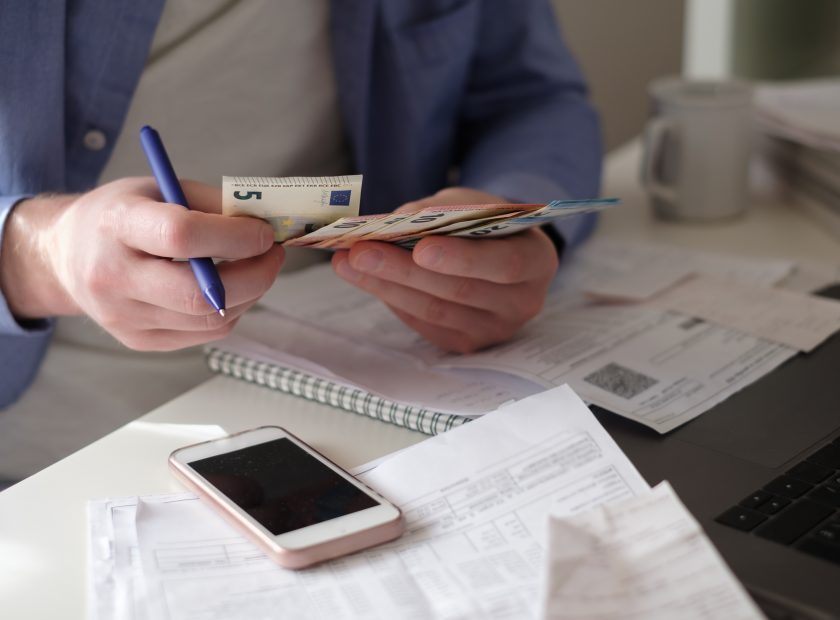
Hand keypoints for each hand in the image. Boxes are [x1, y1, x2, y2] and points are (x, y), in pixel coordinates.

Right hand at [0, 178, 282, 350]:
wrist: (67, 256)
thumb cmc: (121, 215)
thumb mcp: (159, 188)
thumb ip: (212, 203)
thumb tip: (266, 222)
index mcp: (115, 225)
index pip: (180, 236)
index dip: (234, 237)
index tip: (264, 233)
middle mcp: (113, 277)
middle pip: (199, 294)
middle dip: (255, 276)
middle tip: (275, 255)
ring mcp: (123, 317)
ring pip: (210, 320)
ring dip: (250, 294)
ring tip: (256, 268)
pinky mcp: (139, 340)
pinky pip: (204, 333)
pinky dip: (230, 310)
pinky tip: (230, 288)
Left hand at [331, 187, 558, 352]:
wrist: (500, 252)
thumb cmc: (487, 222)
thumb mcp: (473, 203)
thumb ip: (443, 210)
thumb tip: (397, 222)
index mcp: (537, 261)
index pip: (503, 265)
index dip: (461, 258)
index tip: (420, 247)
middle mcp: (522, 302)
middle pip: (459, 292)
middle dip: (404, 270)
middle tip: (361, 251)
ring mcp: (494, 329)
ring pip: (435, 311)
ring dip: (386, 286)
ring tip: (348, 262)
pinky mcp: (466, 343)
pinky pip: (424, 324)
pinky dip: (392, 299)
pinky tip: (366, 279)